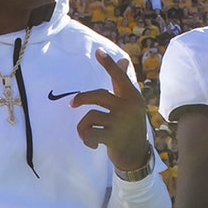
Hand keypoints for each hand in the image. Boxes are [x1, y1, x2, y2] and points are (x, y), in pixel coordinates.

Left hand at [69, 50, 148, 170]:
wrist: (136, 155)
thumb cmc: (130, 126)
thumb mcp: (129, 104)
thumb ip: (122, 83)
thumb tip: (123, 59)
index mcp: (132, 97)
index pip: (119, 77)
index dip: (109, 64)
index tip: (98, 52)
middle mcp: (129, 107)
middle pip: (98, 95)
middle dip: (81, 98)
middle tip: (72, 104)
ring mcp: (121, 122)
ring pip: (90, 116)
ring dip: (83, 127)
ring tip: (87, 134)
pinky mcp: (113, 137)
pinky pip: (90, 132)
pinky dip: (86, 139)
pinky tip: (92, 143)